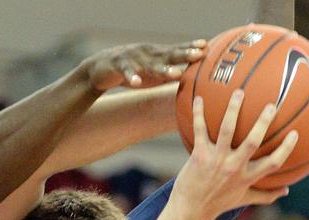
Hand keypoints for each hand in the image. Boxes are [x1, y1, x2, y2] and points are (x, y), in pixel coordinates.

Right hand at [79, 40, 206, 90]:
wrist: (102, 67)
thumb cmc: (133, 70)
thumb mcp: (153, 71)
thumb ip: (170, 72)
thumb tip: (193, 81)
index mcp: (157, 54)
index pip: (177, 49)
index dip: (190, 47)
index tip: (206, 46)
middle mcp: (148, 53)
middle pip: (168, 54)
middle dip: (184, 54)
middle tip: (198, 55)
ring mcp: (133, 58)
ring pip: (150, 65)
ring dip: (163, 69)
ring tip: (176, 73)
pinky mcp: (119, 66)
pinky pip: (126, 72)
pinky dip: (131, 77)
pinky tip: (136, 82)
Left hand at [172, 90, 298, 219]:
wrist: (190, 210)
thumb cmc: (218, 204)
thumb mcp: (244, 200)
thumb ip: (266, 194)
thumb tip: (286, 190)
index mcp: (248, 177)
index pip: (273, 163)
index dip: (286, 148)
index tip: (295, 133)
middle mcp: (234, 167)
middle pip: (253, 141)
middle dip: (263, 122)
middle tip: (271, 105)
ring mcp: (216, 160)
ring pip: (227, 130)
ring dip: (233, 109)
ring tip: (239, 93)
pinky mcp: (199, 155)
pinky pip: (200, 130)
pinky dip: (199, 114)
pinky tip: (200, 98)